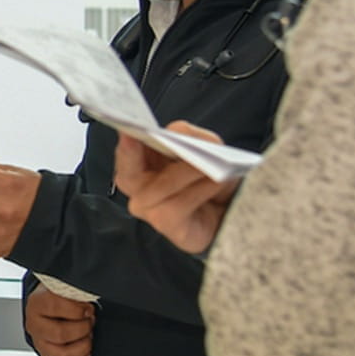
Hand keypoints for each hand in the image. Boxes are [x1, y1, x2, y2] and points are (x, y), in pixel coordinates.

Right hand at [23, 287, 94, 355]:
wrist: (49, 310)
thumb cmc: (61, 298)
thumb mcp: (65, 287)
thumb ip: (75, 290)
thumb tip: (90, 294)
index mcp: (37, 304)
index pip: (54, 306)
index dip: (77, 309)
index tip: (88, 308)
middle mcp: (35, 326)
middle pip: (60, 334)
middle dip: (83, 329)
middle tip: (89, 323)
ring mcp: (41, 345)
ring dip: (83, 348)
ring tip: (88, 337)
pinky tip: (84, 353)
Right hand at [113, 122, 239, 253]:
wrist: (229, 208)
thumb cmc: (209, 174)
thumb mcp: (205, 144)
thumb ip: (188, 133)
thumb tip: (175, 130)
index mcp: (137, 161)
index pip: (125, 151)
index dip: (125, 142)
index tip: (127, 130)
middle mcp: (135, 186)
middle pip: (128, 174)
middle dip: (143, 157)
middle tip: (163, 142)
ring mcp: (147, 208)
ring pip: (160, 186)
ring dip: (186, 172)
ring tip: (209, 165)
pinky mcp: (165, 225)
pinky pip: (178, 205)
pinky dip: (199, 191)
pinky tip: (215, 183)